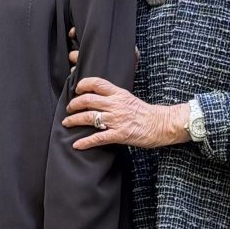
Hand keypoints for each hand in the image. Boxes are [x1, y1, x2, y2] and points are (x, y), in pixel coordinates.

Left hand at [64, 76, 192, 149]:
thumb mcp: (129, 98)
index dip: (83, 85)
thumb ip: (114, 97)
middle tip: (69, 108)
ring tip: (67, 123)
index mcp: (119, 94)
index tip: (76, 89)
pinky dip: (85, 142)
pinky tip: (77, 145)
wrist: (162, 124)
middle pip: (88, 100)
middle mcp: (115, 105)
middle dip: (74, 104)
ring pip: (89, 117)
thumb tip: (99, 97)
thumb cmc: (146, 113)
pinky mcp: (119, 134)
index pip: (97, 83)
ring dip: (74, 120)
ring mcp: (116, 120)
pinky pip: (98, 137)